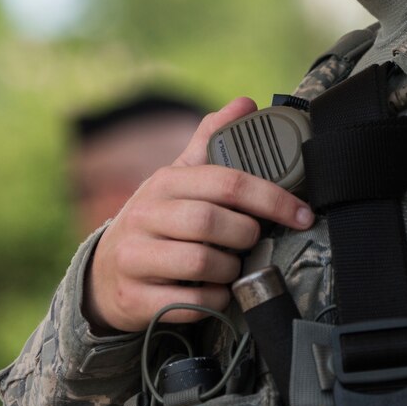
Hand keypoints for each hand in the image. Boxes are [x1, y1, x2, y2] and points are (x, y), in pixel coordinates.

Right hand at [84, 97, 314, 333]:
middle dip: (245, 235)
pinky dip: (214, 298)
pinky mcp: (134, 297)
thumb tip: (245, 103)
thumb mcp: (179, 178)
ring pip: (202, 263)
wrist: (104, 275)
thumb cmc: (157, 222)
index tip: (302, 214)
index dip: (272, 198)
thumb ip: (212, 141)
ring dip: (230, 269)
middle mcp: (145, 215)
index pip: (227, 182)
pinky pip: (191, 302)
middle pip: (212, 222)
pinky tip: (213, 289)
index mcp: (166, 182)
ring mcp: (135, 257)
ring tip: (228, 265)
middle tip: (250, 241)